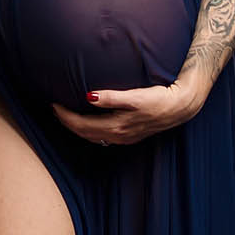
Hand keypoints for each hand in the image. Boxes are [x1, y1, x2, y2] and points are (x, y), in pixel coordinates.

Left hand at [50, 72, 207, 145]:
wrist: (181, 107)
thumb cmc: (159, 99)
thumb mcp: (135, 97)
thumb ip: (112, 98)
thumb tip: (89, 97)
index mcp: (115, 127)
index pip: (81, 125)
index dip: (65, 116)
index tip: (53, 104)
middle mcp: (118, 136)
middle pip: (84, 133)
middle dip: (67, 122)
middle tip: (54, 108)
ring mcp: (124, 138)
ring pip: (93, 137)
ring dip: (77, 128)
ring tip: (66, 115)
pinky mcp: (130, 135)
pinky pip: (102, 137)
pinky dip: (90, 130)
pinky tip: (89, 122)